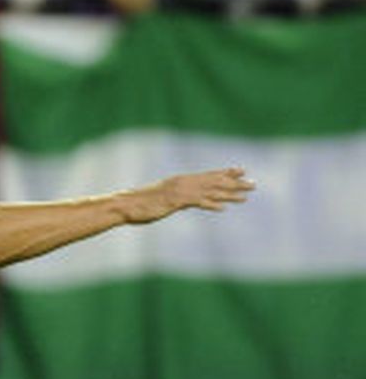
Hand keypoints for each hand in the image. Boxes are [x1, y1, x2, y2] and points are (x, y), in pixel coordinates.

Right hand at [124, 167, 254, 223]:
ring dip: (229, 193)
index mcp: (180, 180)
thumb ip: (173, 198)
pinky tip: (223, 207)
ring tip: (246, 195)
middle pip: (214, 181)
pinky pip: (196, 202)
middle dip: (235, 183)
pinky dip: (210, 204)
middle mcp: (183, 183)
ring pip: (210, 191)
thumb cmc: (139, 204)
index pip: (208, 175)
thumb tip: (177, 201)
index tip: (242, 171)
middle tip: (253, 184)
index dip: (226, 173)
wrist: (125, 205)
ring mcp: (180, 192)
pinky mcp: (175, 201)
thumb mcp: (160, 199)